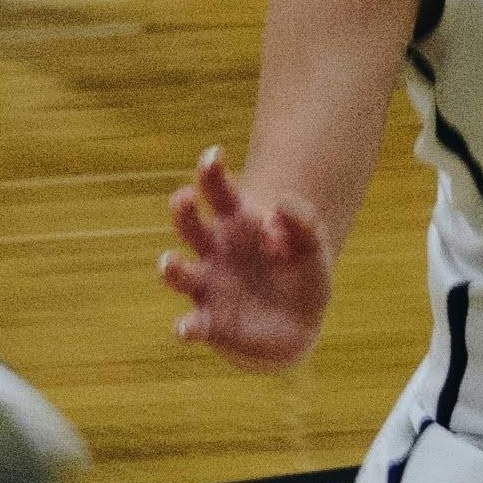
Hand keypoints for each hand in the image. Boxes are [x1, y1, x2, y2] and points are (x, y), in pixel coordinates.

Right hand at [161, 146, 332, 370]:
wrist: (300, 324)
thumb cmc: (302, 275)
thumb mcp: (313, 246)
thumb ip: (304, 222)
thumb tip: (279, 208)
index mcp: (236, 222)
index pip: (217, 190)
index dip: (211, 171)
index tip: (214, 155)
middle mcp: (213, 250)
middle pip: (189, 225)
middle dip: (182, 210)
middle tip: (184, 198)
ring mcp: (207, 285)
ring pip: (179, 272)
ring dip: (170, 267)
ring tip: (170, 262)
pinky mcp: (210, 322)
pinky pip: (193, 324)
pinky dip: (188, 326)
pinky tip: (187, 328)